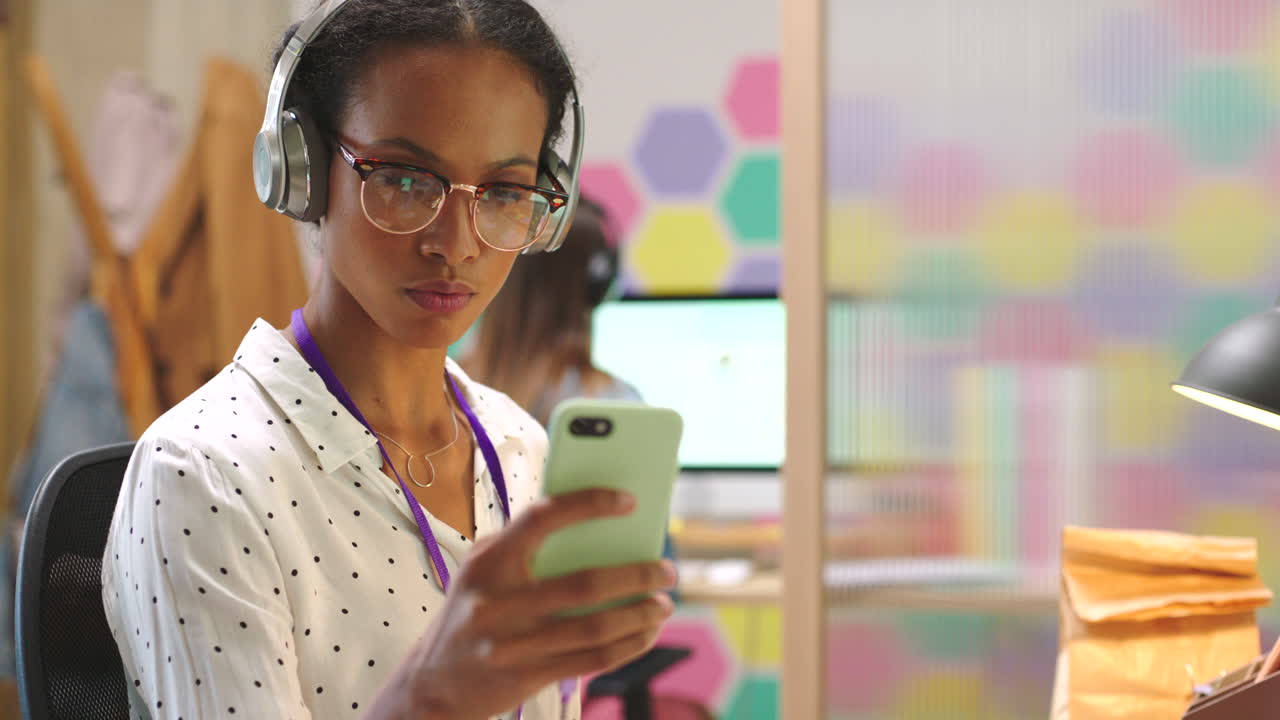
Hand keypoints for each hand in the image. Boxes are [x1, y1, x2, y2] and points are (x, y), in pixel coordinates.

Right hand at [368, 488, 676, 719]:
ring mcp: (511, 644)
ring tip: (663, 604)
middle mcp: (496, 602)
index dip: (589, 504)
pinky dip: (628, 645)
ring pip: (594, 628)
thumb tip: (601, 527)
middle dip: (636, 575)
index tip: (630, 500)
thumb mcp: (483, 570)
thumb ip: (526, 545)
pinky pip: (591, 660)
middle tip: (667, 569)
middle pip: (584, 584)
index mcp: (488, 561)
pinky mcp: (525, 677)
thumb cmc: (473, 611)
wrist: (431, 684)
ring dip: (639, 614)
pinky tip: (646, 633)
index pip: (542, 518)